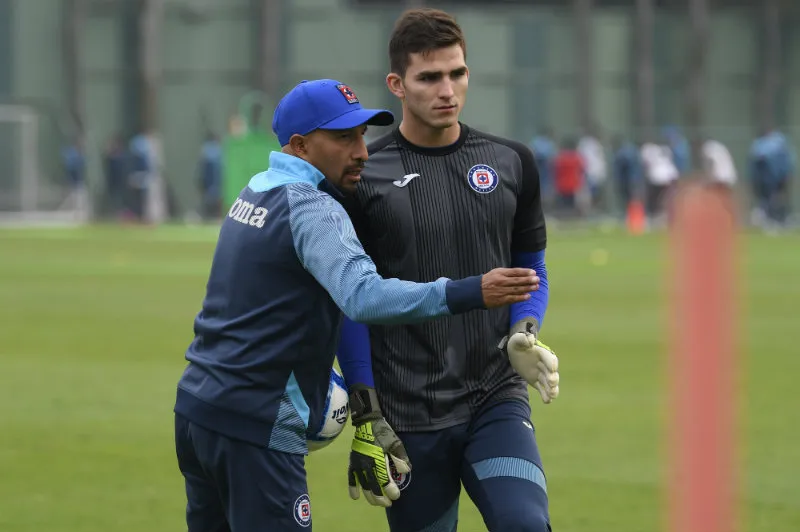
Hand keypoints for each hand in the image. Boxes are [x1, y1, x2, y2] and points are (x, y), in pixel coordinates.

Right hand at [347, 386, 410, 506]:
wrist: (367, 422)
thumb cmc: (383, 432)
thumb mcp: (395, 442)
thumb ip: (400, 457)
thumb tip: (405, 471)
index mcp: (378, 460)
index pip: (384, 480)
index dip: (390, 490)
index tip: (396, 496)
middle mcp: (366, 465)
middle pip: (373, 486)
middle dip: (381, 497)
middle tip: (388, 504)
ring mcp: (358, 464)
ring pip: (363, 485)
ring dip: (370, 496)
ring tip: (377, 503)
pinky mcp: (353, 462)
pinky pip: (351, 477)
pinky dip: (352, 487)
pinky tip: (355, 497)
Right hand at [481, 268, 539, 307]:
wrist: (476, 292)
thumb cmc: (489, 281)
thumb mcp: (496, 272)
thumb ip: (508, 273)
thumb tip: (522, 273)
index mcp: (500, 274)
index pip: (515, 272)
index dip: (525, 272)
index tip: (534, 272)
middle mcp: (501, 282)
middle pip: (517, 280)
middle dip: (528, 280)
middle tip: (537, 279)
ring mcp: (501, 291)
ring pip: (517, 290)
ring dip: (527, 288)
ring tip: (536, 287)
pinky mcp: (501, 300)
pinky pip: (513, 298)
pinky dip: (521, 297)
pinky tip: (528, 296)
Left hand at [501, 321, 559, 402]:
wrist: (516, 353)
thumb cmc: (518, 344)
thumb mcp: (517, 340)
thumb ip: (523, 339)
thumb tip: (530, 339)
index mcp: (542, 353)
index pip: (549, 358)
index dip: (551, 363)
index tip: (552, 368)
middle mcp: (545, 364)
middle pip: (552, 372)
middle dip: (553, 378)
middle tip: (551, 382)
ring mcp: (542, 374)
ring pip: (549, 383)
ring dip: (552, 389)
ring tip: (552, 395)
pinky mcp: (537, 381)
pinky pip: (543, 389)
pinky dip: (545, 395)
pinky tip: (547, 401)